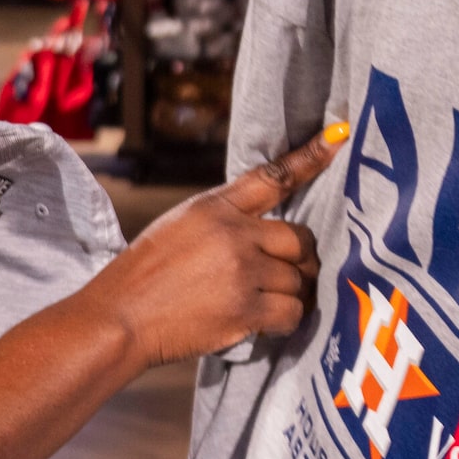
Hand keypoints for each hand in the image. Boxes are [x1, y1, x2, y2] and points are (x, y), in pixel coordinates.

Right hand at [76, 126, 341, 366]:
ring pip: (299, 280)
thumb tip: (264, 234)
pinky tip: (264, 323)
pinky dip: (285, 320)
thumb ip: (222, 221)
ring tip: (261, 302)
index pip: (272, 176)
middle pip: (299, 240)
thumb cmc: (142, 276)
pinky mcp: (246, 309)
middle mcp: (233, 234)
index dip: (310, 156)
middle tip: (285, 275)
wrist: (119, 317)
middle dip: (299, 260)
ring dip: (289, 294)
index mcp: (214, 208)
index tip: (339, 135)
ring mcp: (242, 271)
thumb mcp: (177, 227)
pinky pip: (292, 312)